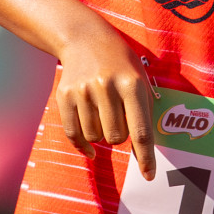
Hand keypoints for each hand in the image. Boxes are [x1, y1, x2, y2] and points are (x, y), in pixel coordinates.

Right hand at [54, 22, 156, 178]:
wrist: (85, 37)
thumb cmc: (120, 62)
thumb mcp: (140, 78)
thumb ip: (144, 111)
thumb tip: (143, 151)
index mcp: (132, 84)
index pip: (141, 131)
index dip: (146, 157)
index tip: (149, 175)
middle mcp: (107, 87)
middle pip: (116, 137)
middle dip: (120, 135)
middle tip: (118, 116)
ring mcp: (83, 91)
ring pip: (95, 138)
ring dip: (101, 134)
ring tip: (103, 114)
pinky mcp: (65, 96)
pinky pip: (74, 134)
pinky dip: (83, 145)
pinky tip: (89, 147)